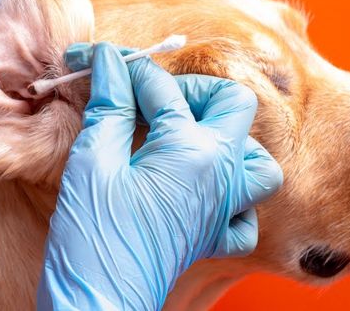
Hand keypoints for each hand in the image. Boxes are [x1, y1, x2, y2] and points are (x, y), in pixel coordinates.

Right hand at [39, 43, 282, 309]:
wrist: (99, 302)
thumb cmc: (93, 234)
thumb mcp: (93, 160)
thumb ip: (110, 105)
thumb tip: (112, 62)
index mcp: (191, 149)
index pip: (163, 87)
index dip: (127, 69)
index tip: (101, 63)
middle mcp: (222, 173)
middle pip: (235, 103)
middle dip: (194, 89)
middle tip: (151, 97)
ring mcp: (225, 207)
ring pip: (257, 159)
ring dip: (226, 139)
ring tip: (184, 138)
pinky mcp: (216, 236)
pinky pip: (247, 210)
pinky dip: (231, 196)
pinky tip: (198, 193)